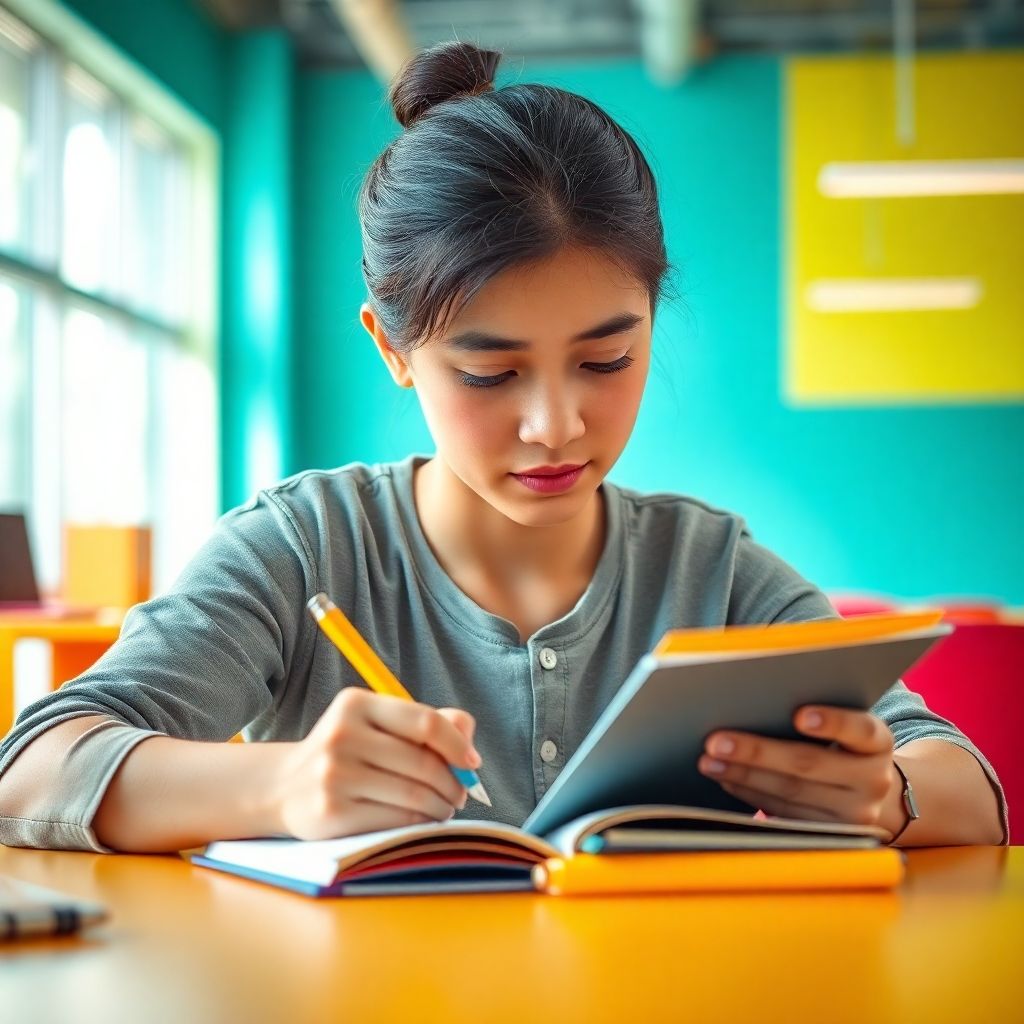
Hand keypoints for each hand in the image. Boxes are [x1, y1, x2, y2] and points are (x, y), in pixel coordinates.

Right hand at [273, 688, 480, 839]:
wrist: (284, 787)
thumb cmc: (347, 753)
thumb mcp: (379, 726)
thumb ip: (426, 723)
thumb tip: (468, 734)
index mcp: (357, 704)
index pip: (425, 722)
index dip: (457, 745)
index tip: (472, 763)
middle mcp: (342, 734)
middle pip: (423, 762)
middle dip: (453, 783)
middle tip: (461, 793)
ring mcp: (334, 774)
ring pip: (413, 794)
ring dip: (441, 806)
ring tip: (444, 809)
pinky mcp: (331, 811)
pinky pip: (395, 820)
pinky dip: (419, 823)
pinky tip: (422, 821)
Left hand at [697, 705, 901, 835]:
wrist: (874, 792)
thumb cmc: (844, 743)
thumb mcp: (846, 727)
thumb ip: (816, 713)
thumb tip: (752, 700)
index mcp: (879, 742)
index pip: (860, 729)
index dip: (832, 722)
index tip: (799, 715)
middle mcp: (873, 780)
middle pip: (810, 764)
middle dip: (757, 752)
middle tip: (716, 740)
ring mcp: (855, 814)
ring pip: (790, 792)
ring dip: (743, 775)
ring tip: (709, 761)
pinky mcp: (830, 835)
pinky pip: (783, 813)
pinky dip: (750, 794)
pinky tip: (726, 778)